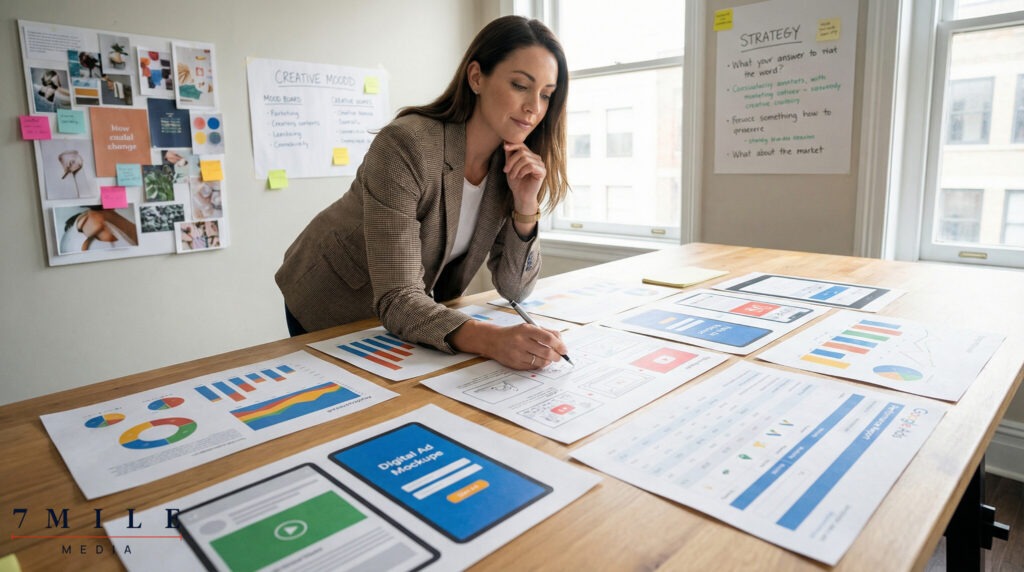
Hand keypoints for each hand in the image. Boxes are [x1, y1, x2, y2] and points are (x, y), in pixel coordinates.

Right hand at [450, 321, 566, 369]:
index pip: (548, 338)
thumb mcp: (528, 327)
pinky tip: (539, 360)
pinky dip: (540, 365)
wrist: (493, 340)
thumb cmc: (514, 333)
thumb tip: (561, 342)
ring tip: (549, 358)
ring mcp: (517, 354)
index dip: (559, 345)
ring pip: (541, 361)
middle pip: (546, 352)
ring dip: (549, 361)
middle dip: (557, 356)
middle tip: (560, 357)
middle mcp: (521, 341)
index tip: (564, 349)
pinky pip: (533, 367)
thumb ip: (545, 332)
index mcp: (526, 329)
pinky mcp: (515, 364)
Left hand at [503, 141, 544, 214]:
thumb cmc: (516, 182)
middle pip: (522, 152)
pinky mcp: (542, 171)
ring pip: (525, 159)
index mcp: (529, 156)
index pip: (522, 145)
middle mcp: (536, 158)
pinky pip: (531, 166)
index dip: (513, 145)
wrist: (521, 195)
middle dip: (511, 161)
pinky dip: (522, 171)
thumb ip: (509, 155)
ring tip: (512, 175)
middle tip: (506, 170)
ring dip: (515, 168)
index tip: (504, 147)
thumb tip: (506, 141)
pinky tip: (520, 176)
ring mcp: (540, 164)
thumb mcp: (510, 166)